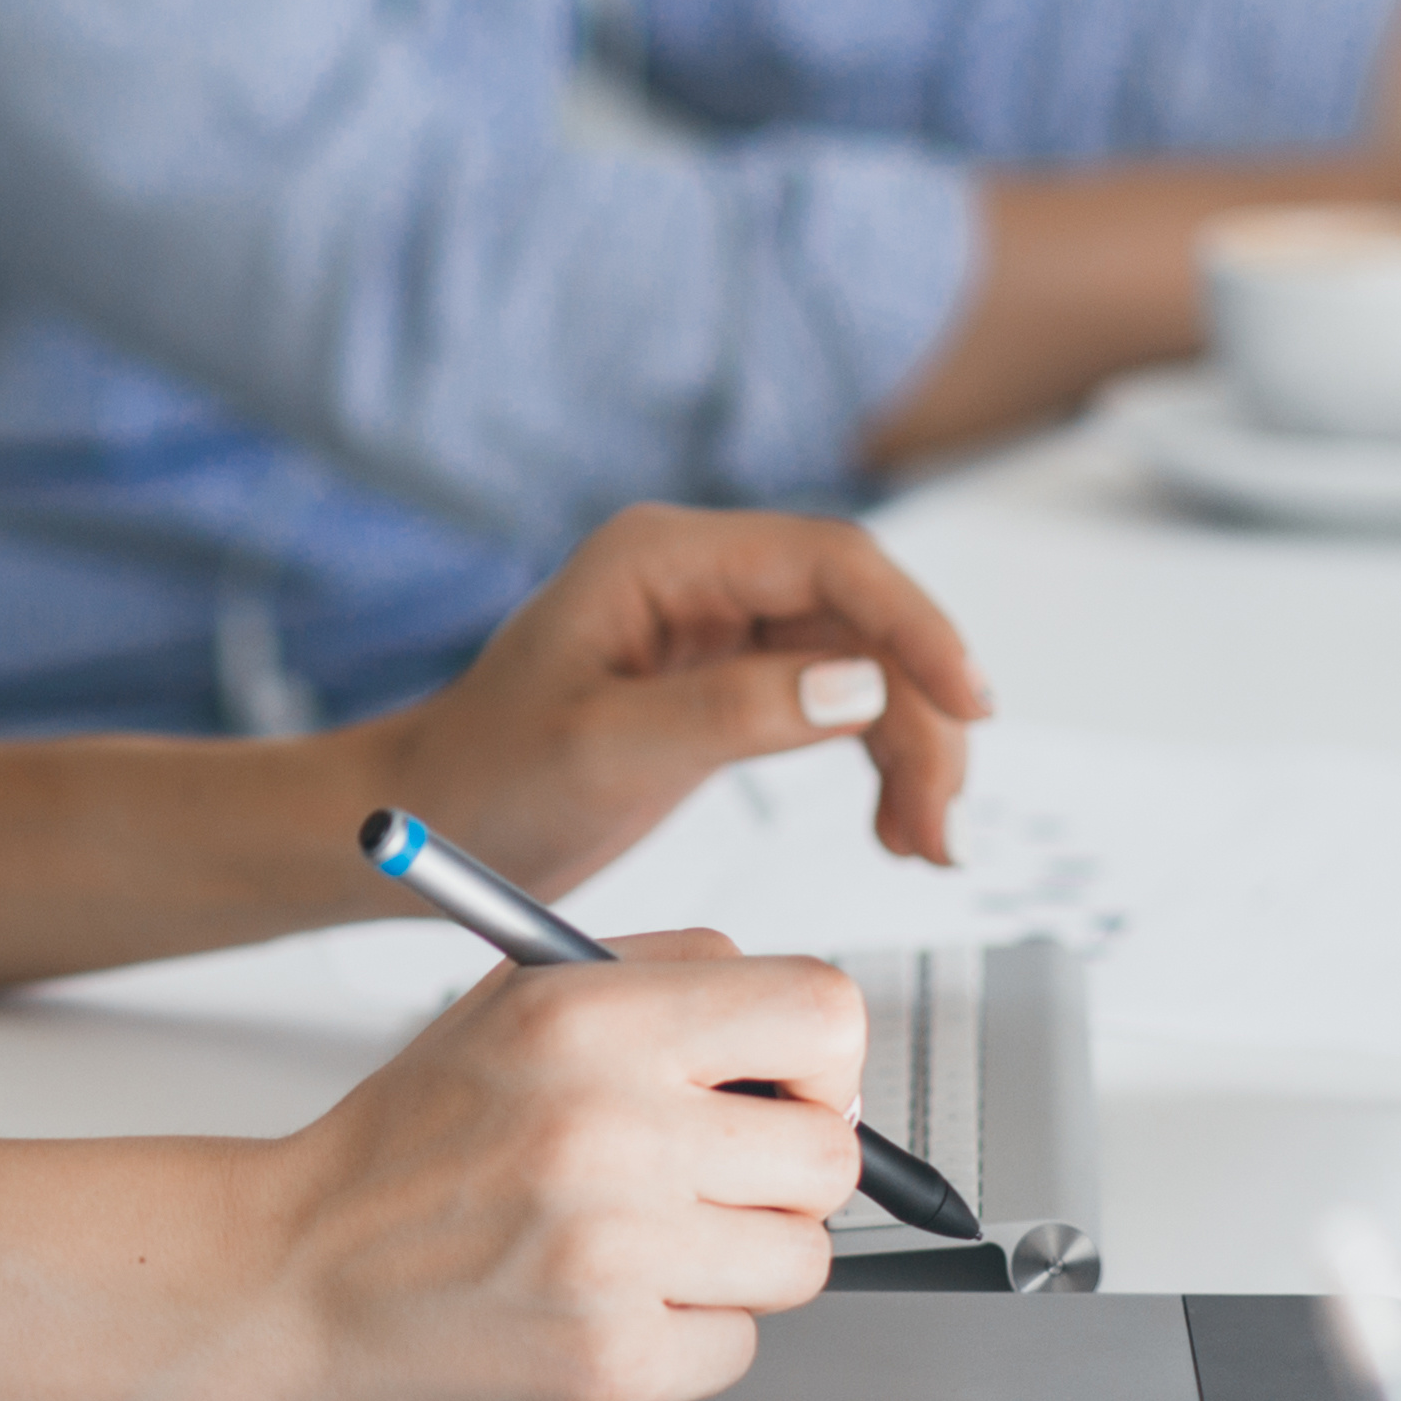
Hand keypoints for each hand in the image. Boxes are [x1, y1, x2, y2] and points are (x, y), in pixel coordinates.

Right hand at [191, 935, 860, 1400]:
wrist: (293, 1275)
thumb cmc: (408, 1146)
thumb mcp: (515, 1005)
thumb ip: (662, 986)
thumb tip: (814, 1038)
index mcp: (586, 1018)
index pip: (819, 1013)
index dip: (822, 1061)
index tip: (788, 1090)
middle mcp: (607, 1126)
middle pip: (831, 1153)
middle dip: (784, 1173)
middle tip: (708, 1178)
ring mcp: (615, 1252)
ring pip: (802, 1260)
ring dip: (738, 1260)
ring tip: (641, 1243)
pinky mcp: (614, 1359)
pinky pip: (737, 1346)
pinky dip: (683, 1334)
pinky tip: (602, 1303)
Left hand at [356, 505, 993, 890]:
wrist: (432, 816)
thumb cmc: (487, 775)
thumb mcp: (603, 750)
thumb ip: (730, 713)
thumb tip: (859, 685)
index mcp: (660, 556)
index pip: (829, 561)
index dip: (914, 626)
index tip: (968, 704)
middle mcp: (697, 575)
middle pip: (861, 617)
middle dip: (921, 711)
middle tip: (941, 818)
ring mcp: (716, 626)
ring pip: (862, 666)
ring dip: (910, 748)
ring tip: (926, 843)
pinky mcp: (727, 681)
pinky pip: (834, 704)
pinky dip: (877, 762)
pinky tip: (894, 828)